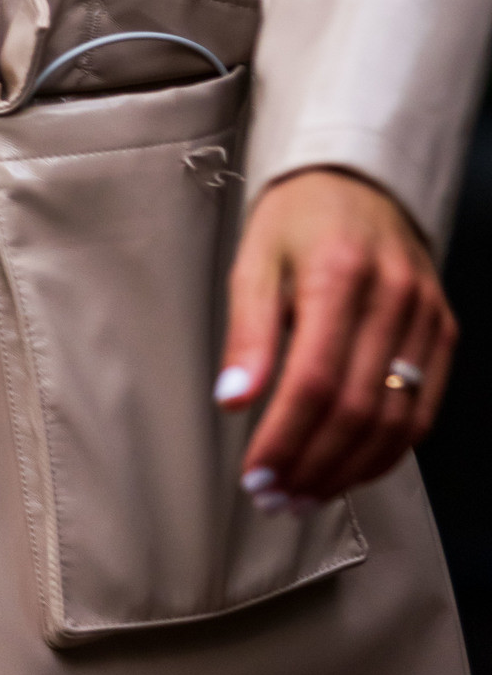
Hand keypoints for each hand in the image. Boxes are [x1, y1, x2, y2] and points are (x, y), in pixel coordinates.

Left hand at [214, 168, 454, 507]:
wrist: (358, 177)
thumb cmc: (298, 218)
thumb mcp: (255, 260)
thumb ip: (247, 333)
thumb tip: (233, 401)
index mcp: (340, 274)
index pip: (315, 380)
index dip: (286, 437)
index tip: (255, 474)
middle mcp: (393, 298)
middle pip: (357, 409)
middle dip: (312, 465)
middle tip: (273, 498)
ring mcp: (425, 317)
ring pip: (396, 421)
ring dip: (348, 470)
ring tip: (304, 496)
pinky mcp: (442, 332)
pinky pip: (423, 410)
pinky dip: (386, 452)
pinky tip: (348, 470)